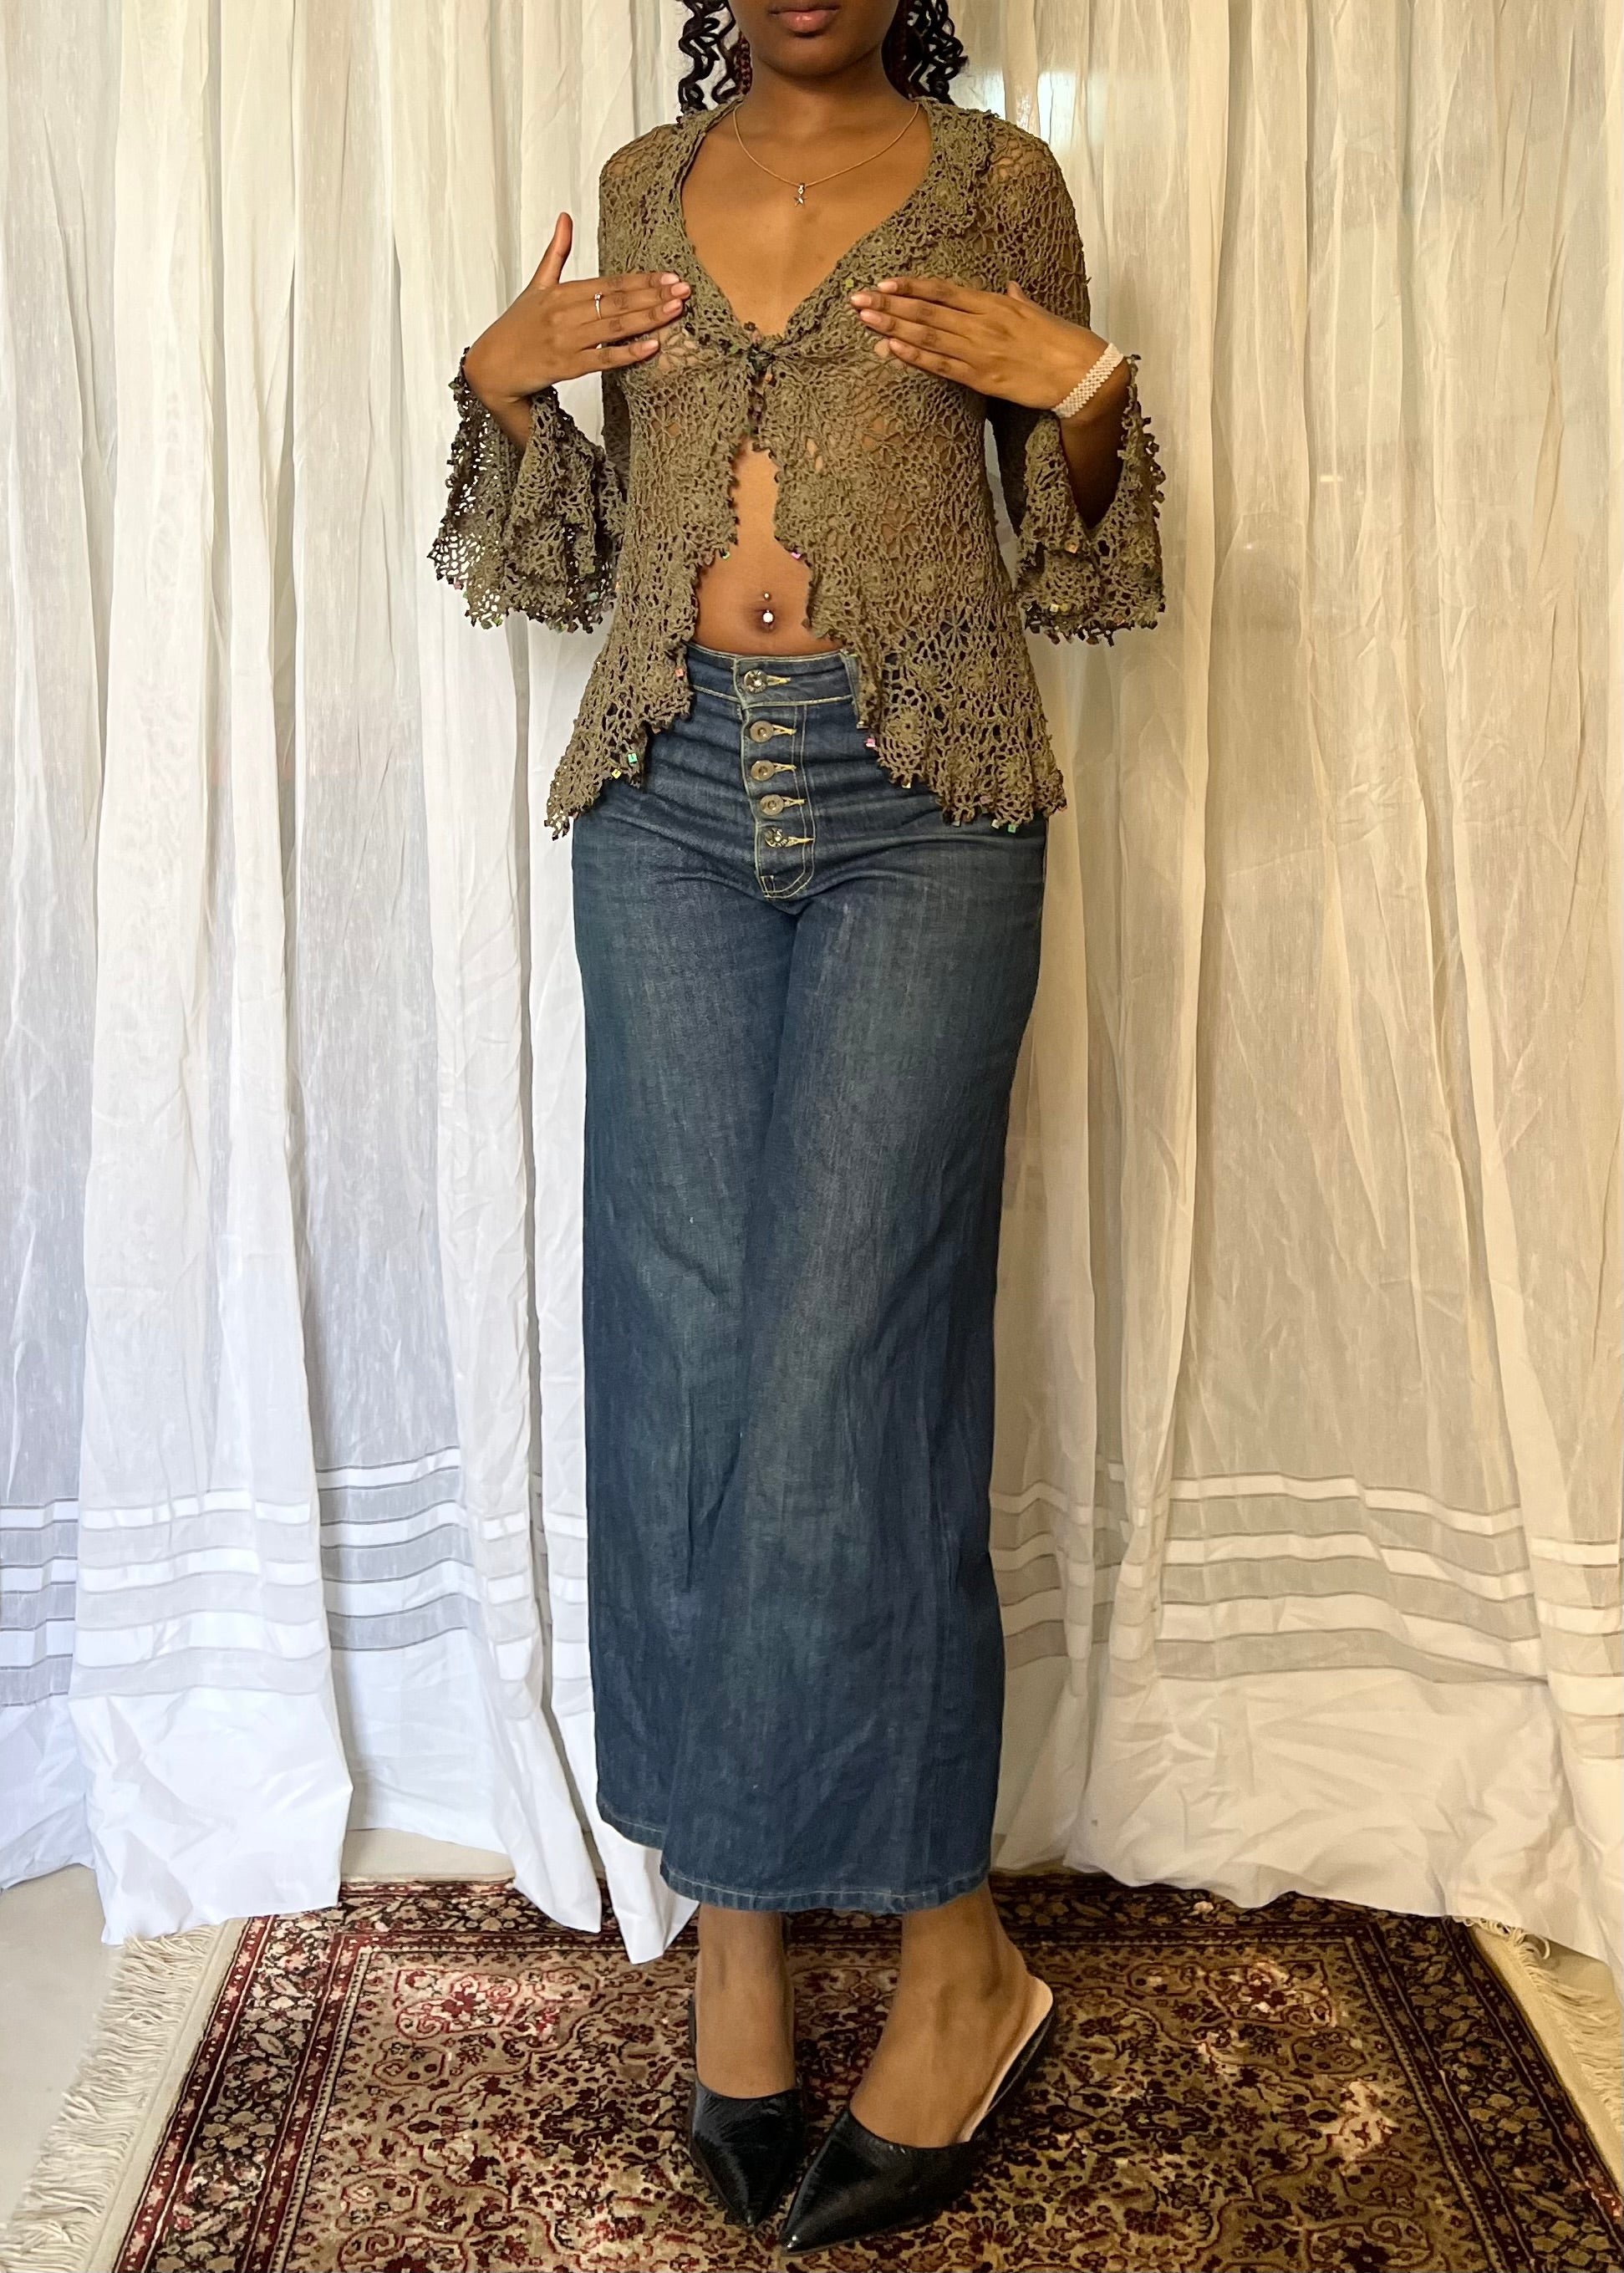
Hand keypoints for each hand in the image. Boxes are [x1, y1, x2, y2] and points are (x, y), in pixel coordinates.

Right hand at [464, 211, 689, 413]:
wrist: (491, 366)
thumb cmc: (517, 326)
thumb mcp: (536, 285)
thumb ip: (556, 253)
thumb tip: (565, 217)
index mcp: (560, 292)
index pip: (609, 284)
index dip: (641, 280)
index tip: (670, 276)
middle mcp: (564, 314)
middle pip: (616, 303)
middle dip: (653, 296)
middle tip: (684, 290)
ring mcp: (566, 341)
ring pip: (613, 328)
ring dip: (647, 319)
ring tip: (675, 311)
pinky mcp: (565, 367)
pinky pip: (602, 359)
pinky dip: (627, 353)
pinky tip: (651, 346)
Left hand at [849, 275, 1122, 416]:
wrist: (1082, 372)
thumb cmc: (1063, 340)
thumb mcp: (1037, 312)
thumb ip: (1016, 300)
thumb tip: (1007, 288)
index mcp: (994, 304)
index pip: (944, 291)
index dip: (912, 286)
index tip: (885, 282)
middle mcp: (982, 323)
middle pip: (927, 311)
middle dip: (890, 304)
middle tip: (857, 300)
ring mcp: (980, 351)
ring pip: (929, 336)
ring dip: (894, 326)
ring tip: (865, 320)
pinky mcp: (982, 378)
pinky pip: (943, 366)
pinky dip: (916, 356)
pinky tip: (892, 348)